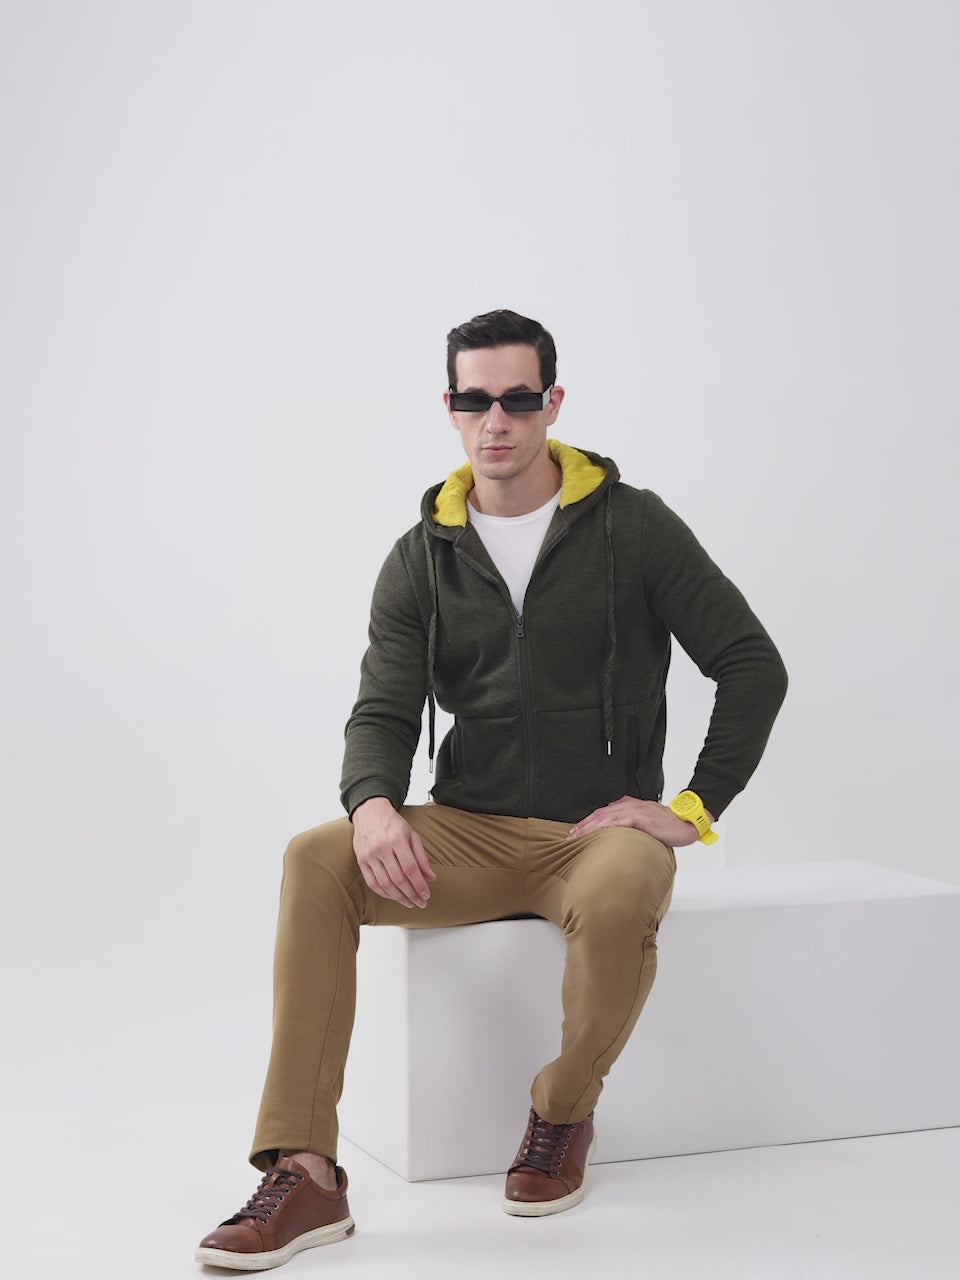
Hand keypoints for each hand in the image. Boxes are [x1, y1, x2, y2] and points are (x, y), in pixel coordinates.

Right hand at [352, 797, 436, 908]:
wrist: (369, 812)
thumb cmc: (393, 824)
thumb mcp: (412, 835)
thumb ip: (421, 857)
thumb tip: (431, 877)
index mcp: (397, 839)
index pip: (410, 868)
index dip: (419, 885)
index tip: (426, 895)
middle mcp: (382, 848)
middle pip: (398, 878)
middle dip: (411, 894)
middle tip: (421, 903)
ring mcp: (369, 855)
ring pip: (385, 884)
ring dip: (399, 897)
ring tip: (409, 903)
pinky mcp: (361, 860)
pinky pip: (372, 883)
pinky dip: (384, 893)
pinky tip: (394, 897)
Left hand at [567, 795, 712, 847]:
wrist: (686, 822)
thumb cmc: (669, 825)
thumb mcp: (646, 824)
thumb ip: (632, 827)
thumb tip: (621, 839)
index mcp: (630, 806)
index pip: (604, 813)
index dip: (589, 822)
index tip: (577, 832)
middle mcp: (629, 806)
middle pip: (600, 814)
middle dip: (584, 825)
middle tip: (570, 836)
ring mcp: (635, 811)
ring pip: (605, 817)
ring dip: (589, 827)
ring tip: (577, 836)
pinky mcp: (641, 818)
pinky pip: (619, 822)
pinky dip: (605, 827)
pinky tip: (596, 833)